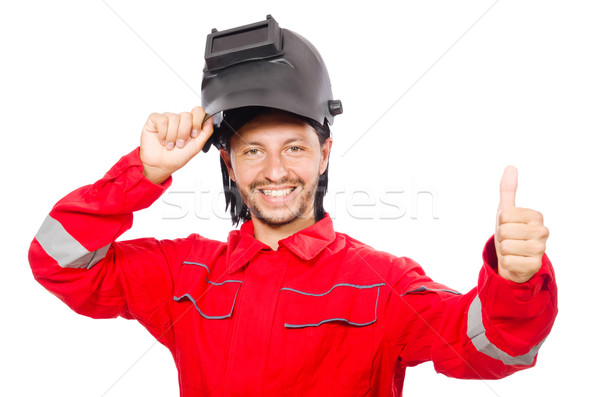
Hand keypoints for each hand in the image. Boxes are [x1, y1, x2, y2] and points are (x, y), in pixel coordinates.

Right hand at [140, 106, 213, 183]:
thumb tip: (211, 117)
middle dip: (184, 133)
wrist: (161, 165)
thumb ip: (206, 131)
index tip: (194, 135)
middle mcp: (179, 119)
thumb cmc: (177, 157)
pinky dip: (163, 133)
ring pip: (174, 118)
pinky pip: (162, 120)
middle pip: (187, 115)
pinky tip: (163, 140)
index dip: (197, 122)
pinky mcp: (155, 119)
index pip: (198, 111)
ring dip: (172, 136)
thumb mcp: (197, 146)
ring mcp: (167, 118)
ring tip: (170, 144)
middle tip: (180, 143)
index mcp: (190, 124)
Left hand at [494, 166, 548, 282]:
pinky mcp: (534, 266)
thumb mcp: (506, 211)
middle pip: (504, 231)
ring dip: (504, 251)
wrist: (514, 259)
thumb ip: (508, 190)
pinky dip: (506, 262)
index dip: (501, 222)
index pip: (504, 215)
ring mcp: (541, 250)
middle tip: (510, 240)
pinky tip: (515, 261)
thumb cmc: (511, 233)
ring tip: (512, 250)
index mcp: (536, 216)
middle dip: (501, 237)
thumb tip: (510, 167)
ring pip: (505, 247)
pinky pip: (508, 262)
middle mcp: (542, 232)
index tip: (509, 226)